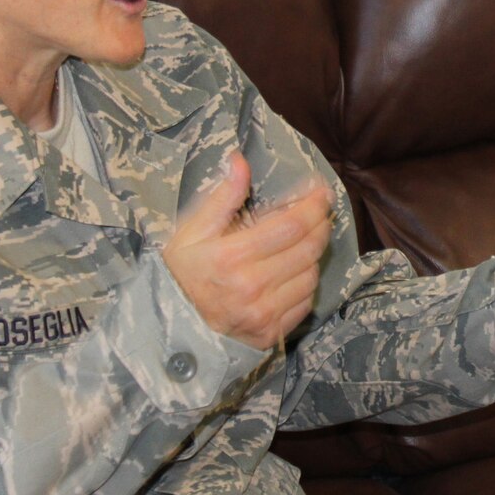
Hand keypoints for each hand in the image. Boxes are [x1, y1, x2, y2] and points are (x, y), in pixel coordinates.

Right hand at [163, 152, 334, 350]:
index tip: (322, 193)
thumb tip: (240, 161)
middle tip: (321, 213)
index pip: (291, 226)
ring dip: (313, 255)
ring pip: (310, 275)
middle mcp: (250, 287)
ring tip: (303, 242)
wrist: (171, 325)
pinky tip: (294, 272)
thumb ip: (223, 197)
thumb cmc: (183, 272)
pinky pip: (306, 302)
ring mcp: (263, 313)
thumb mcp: (193, 231)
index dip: (313, 206)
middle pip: (307, 249)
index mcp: (231, 257)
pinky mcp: (272, 333)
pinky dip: (305, 283)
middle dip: (321, 225)